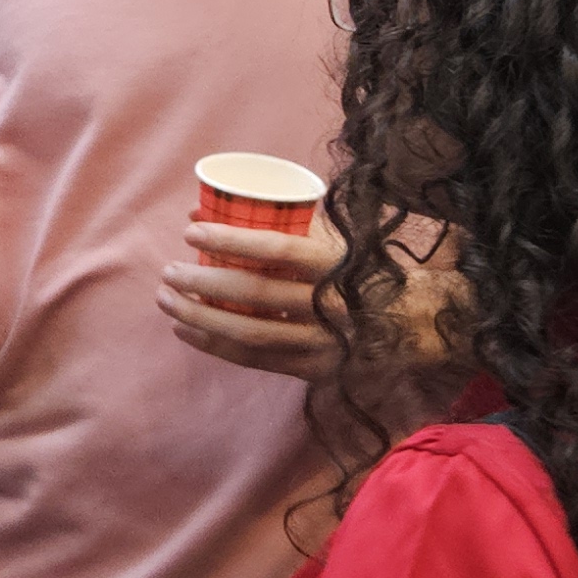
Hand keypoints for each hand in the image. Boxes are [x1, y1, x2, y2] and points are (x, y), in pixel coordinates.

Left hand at [159, 218, 345, 380]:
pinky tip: (185, 330)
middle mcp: (330, 304)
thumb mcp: (326, 238)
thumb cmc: (354, 269)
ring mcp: (322, 341)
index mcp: (335, 262)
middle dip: (204, 282)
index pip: (278, 248)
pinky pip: (255, 359)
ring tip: (166, 300)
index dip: (231, 239)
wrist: (411, 323)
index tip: (190, 232)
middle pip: (257, 294)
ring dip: (200, 316)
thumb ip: (274, 221)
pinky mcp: (312, 369)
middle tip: (169, 272)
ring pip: (250, 332)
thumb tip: (200, 209)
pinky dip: (215, 345)